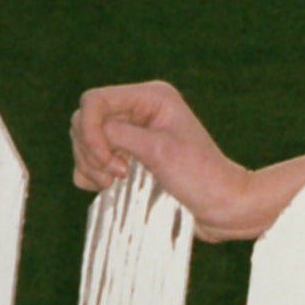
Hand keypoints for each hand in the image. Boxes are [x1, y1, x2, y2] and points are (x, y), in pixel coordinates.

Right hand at [70, 80, 262, 241]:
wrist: (222, 207)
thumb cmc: (199, 176)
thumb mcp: (159, 151)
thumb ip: (118, 134)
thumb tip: (85, 127)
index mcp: (151, 97)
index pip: (95, 101)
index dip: (90, 130)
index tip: (106, 160)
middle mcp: (138, 110)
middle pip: (84, 122)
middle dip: (92, 151)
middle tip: (118, 175)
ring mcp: (131, 133)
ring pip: (83, 143)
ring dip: (91, 165)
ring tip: (116, 183)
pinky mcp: (126, 157)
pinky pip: (88, 161)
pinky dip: (91, 175)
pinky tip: (111, 188)